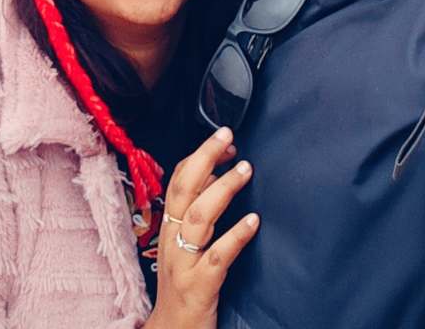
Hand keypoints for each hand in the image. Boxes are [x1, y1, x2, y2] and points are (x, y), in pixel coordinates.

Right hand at [145, 126, 258, 328]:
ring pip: (199, 217)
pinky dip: (235, 236)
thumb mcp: (184, 245)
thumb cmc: (183, 285)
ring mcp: (184, 263)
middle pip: (184, 189)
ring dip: (223, 189)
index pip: (177, 180)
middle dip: (206, 158)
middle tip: (228, 137)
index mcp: (170, 227)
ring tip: (245, 170)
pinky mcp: (199, 287)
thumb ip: (197, 214)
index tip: (223, 138)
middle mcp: (173, 240)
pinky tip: (254, 222)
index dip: (199, 156)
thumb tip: (218, 177)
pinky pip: (217, 257)